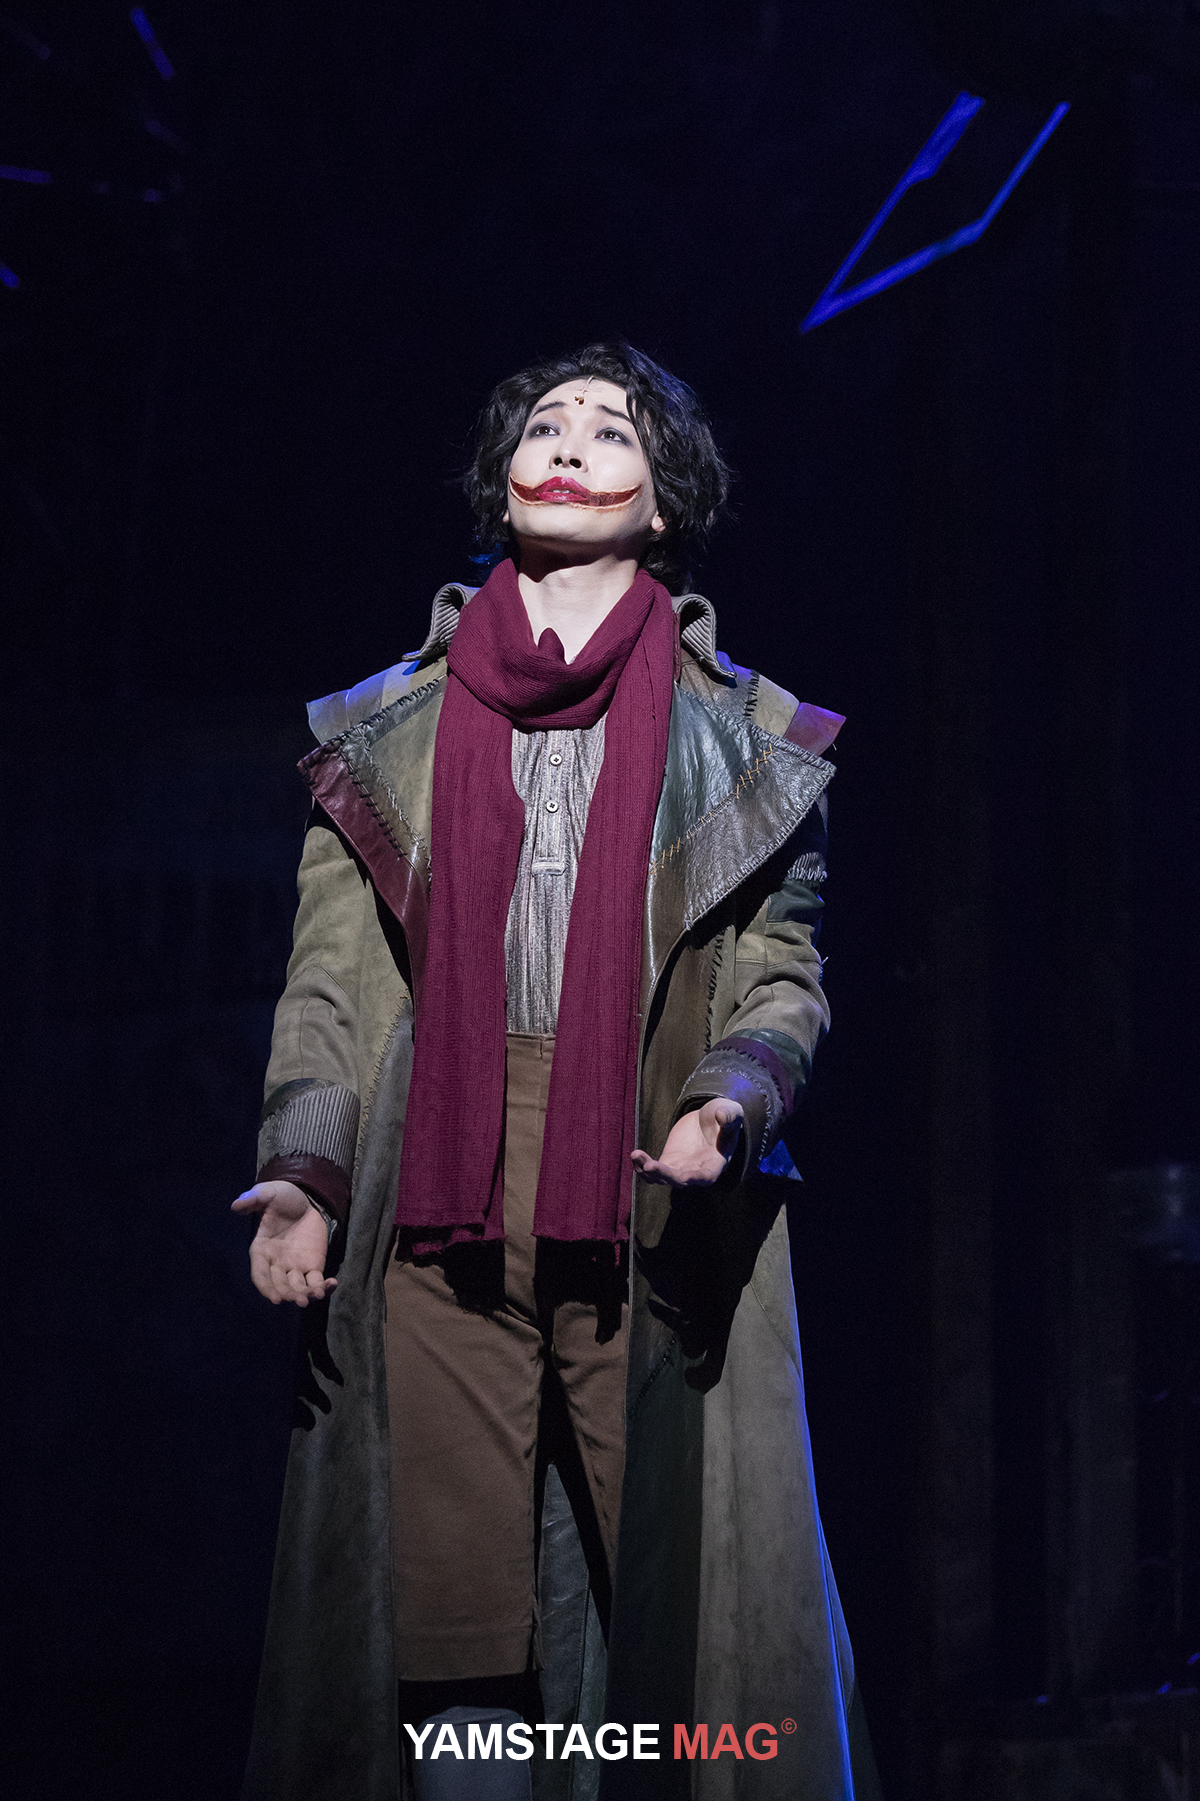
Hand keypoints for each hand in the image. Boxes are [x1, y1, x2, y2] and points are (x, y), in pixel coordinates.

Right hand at [231, 1180, 337, 1306]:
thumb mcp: (267, 1193)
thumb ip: (253, 1199)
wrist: (304, 1201)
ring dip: (305, 1295)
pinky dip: (323, 1286)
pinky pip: (316, 1281)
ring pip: (298, 1287)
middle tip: (300, 1300)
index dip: (266, 1288)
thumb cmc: (281, 1198)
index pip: (260, 1275)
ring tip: (316, 1296)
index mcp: (261, 1251)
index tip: (275, 1299)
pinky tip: (331, 1285)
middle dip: (289, 1294)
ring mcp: (294, 1267)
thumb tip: (236, 1205)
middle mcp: (275, 1264)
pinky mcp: (312, 1266)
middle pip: (280, 1285)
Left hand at [630, 1098, 744, 1187]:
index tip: (685, 1177)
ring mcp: (680, 1169)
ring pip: (662, 1177)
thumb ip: (729, 1116)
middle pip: (679, 1180)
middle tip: (649, 1166)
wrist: (708, 1120)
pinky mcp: (668, 1162)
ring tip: (635, 1154)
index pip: (706, 1176)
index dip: (695, 1178)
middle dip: (665, 1175)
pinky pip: (652, 1170)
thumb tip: (722, 1115)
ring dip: (648, 1170)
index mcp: (715, 1163)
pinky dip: (641, 1166)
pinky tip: (634, 1156)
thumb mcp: (730, 1112)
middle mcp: (696, 1172)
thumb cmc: (723, 1117)